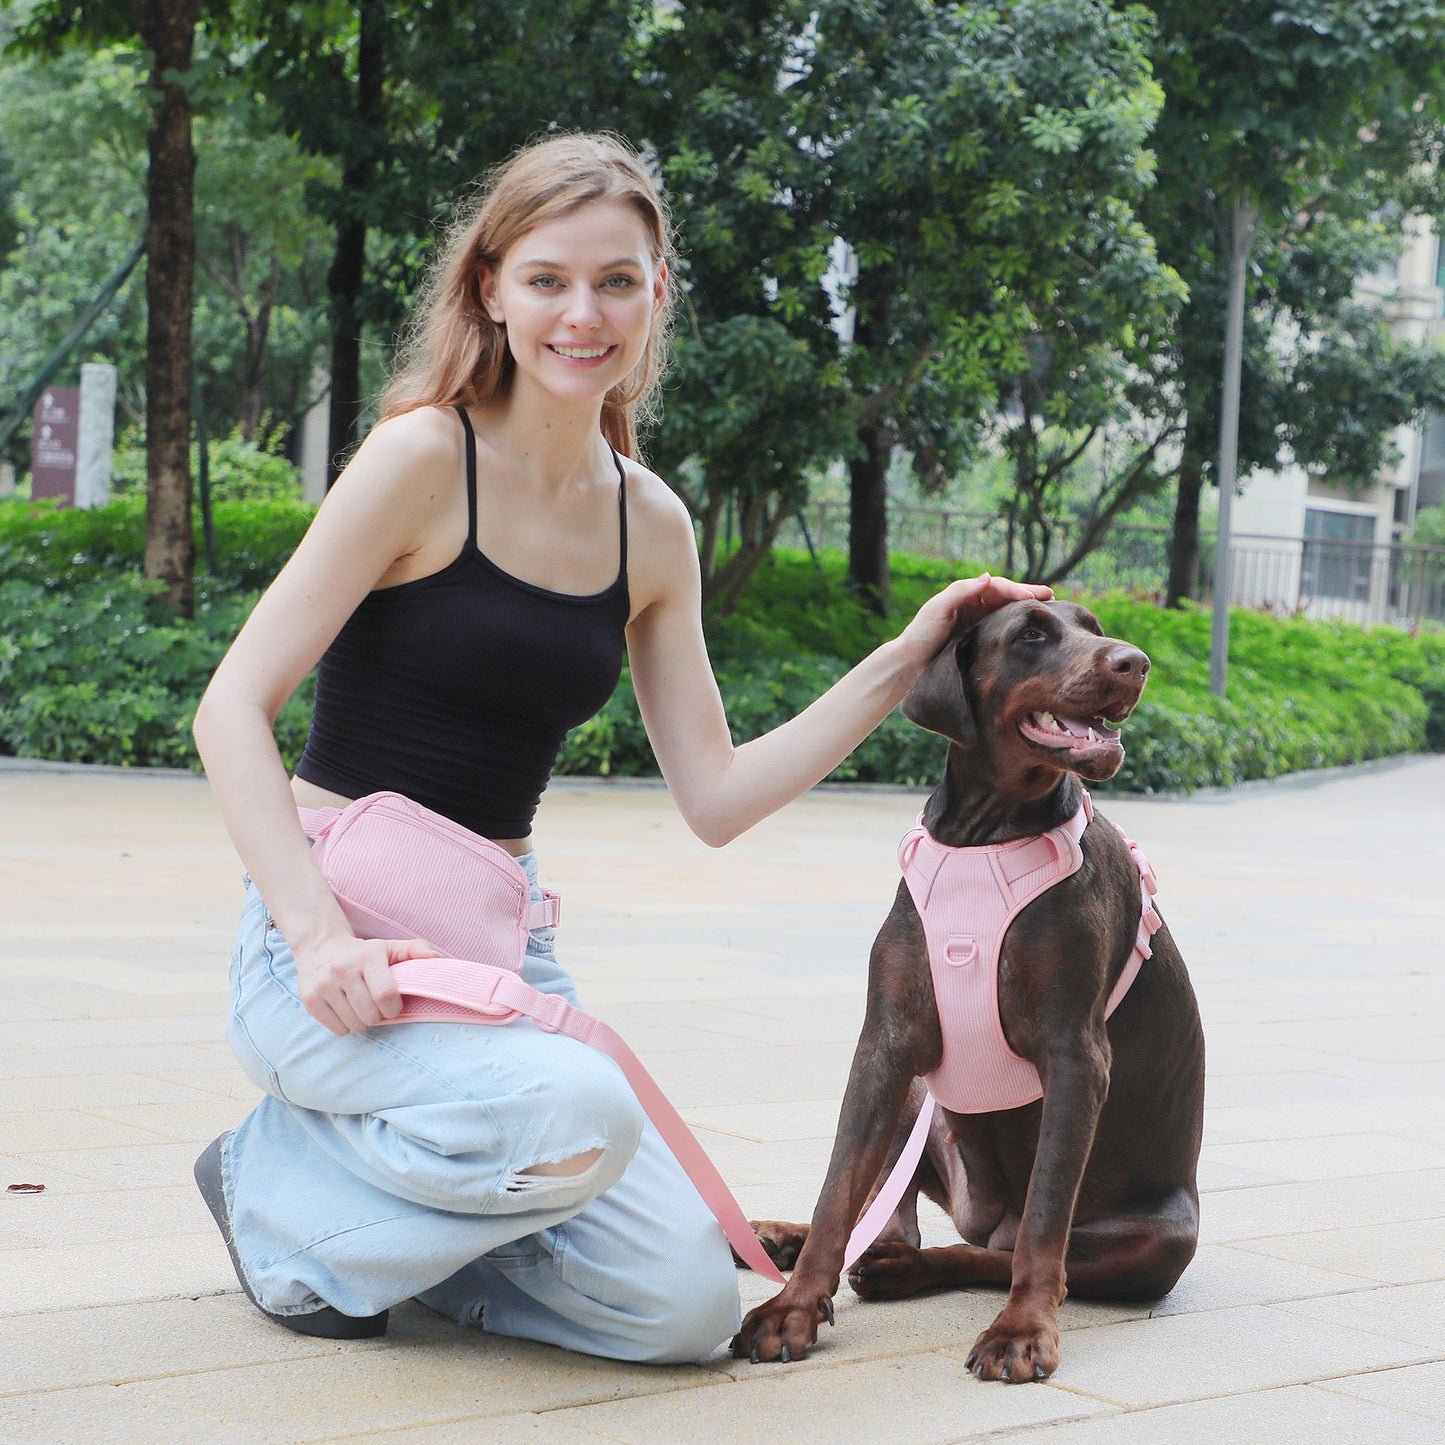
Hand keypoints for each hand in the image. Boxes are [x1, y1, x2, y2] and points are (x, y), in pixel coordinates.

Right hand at [292, 934, 439, 1035]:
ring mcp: (324, 985)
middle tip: (376, 1006)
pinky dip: (345, 1025)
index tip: (394, 1005)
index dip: (394, 1008)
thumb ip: (416, 950)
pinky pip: (337, 1029)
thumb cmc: (363, 952)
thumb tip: (437, 959)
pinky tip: (346, 1009)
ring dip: (362, 1021)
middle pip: (370, 1015)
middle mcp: (343, 969)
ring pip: (354, 1025)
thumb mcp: (390, 947)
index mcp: (368, 956)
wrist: (320, 946)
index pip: (386, 995)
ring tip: (360, 1007)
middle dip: (378, 1016)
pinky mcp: (309, 999)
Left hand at [896, 573, 1052, 672]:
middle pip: (1007, 596)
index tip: (1033, 596)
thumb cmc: (921, 634)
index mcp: (966, 595)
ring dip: (1027, 609)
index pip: (997, 587)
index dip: (1016, 589)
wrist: (910, 664)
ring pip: (1008, 611)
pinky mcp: (981, 640)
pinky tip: (1032, 630)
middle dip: (1028, 594)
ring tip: (1049, 609)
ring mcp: (979, 622)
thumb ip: (960, 592)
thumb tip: (987, 577)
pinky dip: (1019, 626)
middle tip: (1051, 596)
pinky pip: (1003, 629)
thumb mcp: (937, 609)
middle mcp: (975, 606)